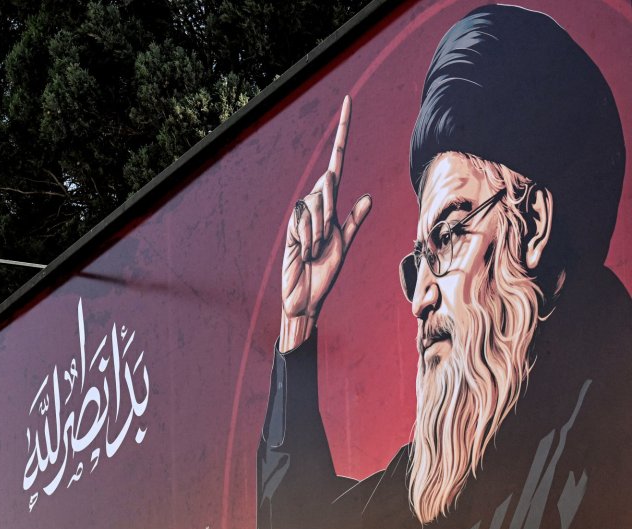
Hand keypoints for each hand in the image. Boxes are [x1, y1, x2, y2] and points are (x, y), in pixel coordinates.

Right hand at [279, 95, 371, 351]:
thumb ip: (354, 222)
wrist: (304, 295)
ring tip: (315, 249)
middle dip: (330, 212)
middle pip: (328, 184)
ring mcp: (301, 213)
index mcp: (332, 205)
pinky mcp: (290, 224)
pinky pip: (304, 217)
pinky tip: (304, 249)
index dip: (342, 133)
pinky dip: (309, 234)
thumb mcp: (344, 245)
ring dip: (320, 230)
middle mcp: (316, 204)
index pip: (337, 161)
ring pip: (317, 203)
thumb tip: (369, 197)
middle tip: (324, 242)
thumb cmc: (325, 273)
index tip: (347, 101)